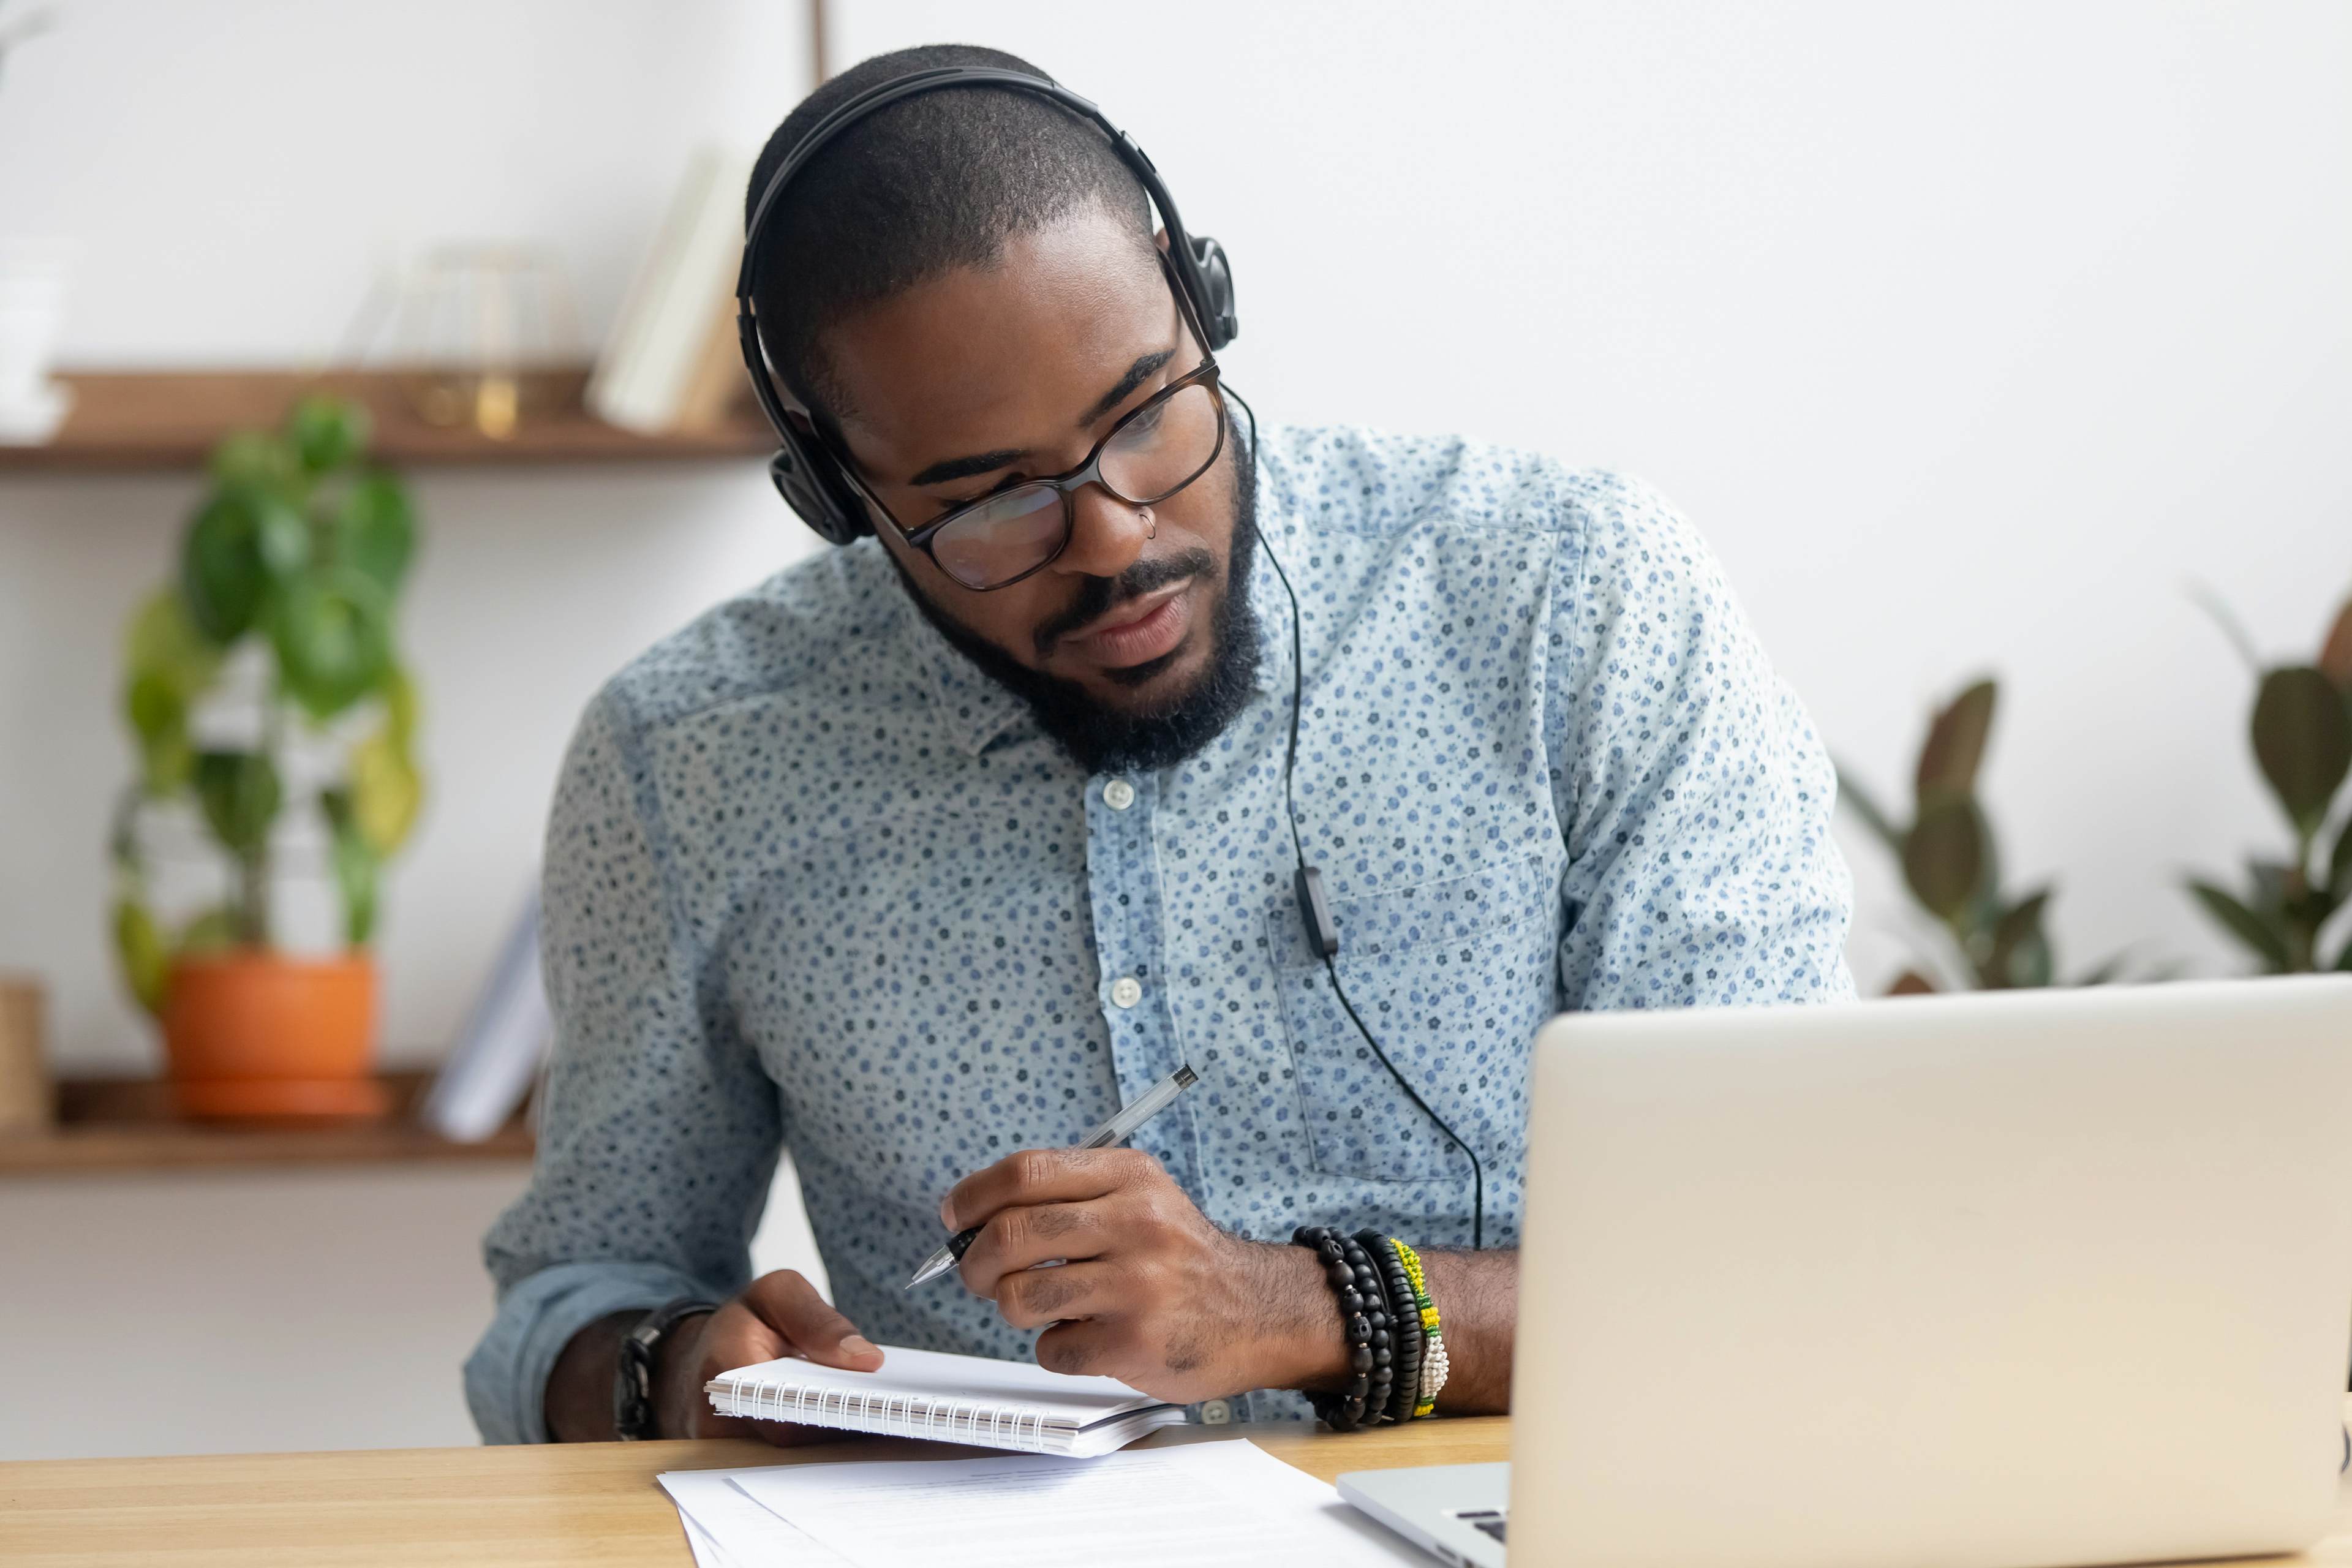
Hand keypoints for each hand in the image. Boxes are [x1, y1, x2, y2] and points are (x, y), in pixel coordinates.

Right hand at [654, 1269, 883, 1440]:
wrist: (703, 1354)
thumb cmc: (743, 1322)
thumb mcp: (777, 1295)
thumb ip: (817, 1319)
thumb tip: (866, 1358)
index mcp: (723, 1366)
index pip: (781, 1407)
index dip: (830, 1411)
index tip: (872, 1401)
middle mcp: (717, 1419)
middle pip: (791, 1444)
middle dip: (843, 1429)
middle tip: (893, 1416)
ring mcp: (726, 1449)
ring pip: (792, 1463)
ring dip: (838, 1445)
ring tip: (887, 1424)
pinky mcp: (742, 1463)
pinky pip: (788, 1467)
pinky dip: (825, 1450)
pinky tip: (863, 1432)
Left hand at [941, 1148, 1348, 1404]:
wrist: (1257, 1311)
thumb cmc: (1180, 1257)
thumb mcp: (1138, 1197)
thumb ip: (1066, 1196)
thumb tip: (971, 1220)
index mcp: (1129, 1176)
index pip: (1025, 1172)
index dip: (973, 1196)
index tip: (955, 1217)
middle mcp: (1135, 1223)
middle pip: (1010, 1234)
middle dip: (973, 1262)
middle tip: (977, 1275)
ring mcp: (1137, 1284)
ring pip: (1018, 1296)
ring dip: (1013, 1308)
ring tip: (1042, 1306)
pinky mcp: (1135, 1341)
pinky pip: (1051, 1349)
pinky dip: (1055, 1348)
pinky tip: (1086, 1336)